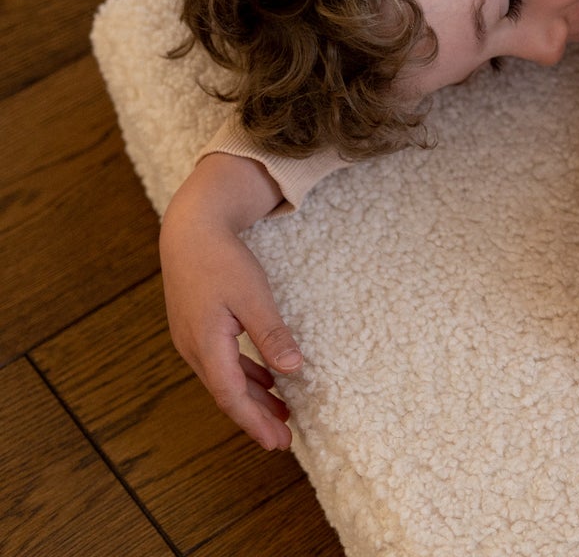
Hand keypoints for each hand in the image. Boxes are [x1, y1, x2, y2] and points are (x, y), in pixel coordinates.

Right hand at [160, 152, 297, 450]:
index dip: (255, 422)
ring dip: (253, 397)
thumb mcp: (253, 296)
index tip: (278, 442)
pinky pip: (222, 363)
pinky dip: (245, 375)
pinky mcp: (198, 328)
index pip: (232, 396)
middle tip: (283, 440)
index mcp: (206, 345)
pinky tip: (267, 378)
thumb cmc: (221, 260)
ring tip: (281, 414)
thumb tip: (292, 370)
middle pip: (228, 394)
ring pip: (225, 379)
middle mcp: (194, 348)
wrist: (190, 231)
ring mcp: (193, 339)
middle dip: (255, 418)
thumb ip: (271, 334)